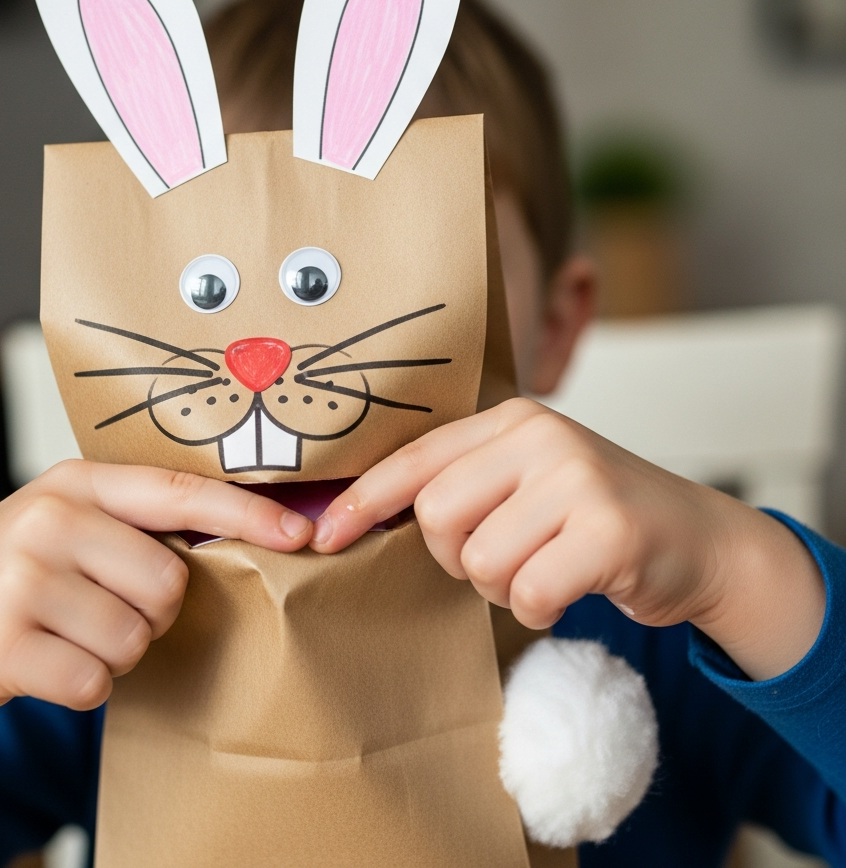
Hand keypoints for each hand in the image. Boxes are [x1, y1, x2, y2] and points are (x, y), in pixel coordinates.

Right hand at [0, 460, 312, 786]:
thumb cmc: (10, 569)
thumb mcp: (64, 522)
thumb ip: (135, 522)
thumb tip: (243, 536)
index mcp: (76, 482)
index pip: (179, 492)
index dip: (245, 513)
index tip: (297, 532)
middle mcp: (49, 520)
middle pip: (168, 584)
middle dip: (153, 613)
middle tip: (107, 609)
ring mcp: (20, 580)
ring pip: (133, 638)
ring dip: (115, 652)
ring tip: (70, 632)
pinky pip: (93, 681)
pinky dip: (84, 685)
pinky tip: (48, 661)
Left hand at [313, 398, 824, 681]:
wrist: (700, 538)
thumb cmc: (596, 515)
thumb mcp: (531, 479)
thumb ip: (469, 482)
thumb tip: (366, 515)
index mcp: (513, 420)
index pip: (416, 458)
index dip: (363, 500)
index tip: (325, 536)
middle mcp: (541, 438)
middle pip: (436, 515)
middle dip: (455, 556)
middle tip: (499, 557)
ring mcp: (578, 480)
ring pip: (480, 561)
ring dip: (502, 586)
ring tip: (542, 569)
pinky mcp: (608, 531)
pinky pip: (528, 592)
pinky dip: (539, 606)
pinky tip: (570, 587)